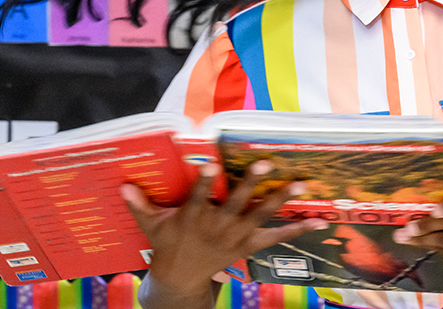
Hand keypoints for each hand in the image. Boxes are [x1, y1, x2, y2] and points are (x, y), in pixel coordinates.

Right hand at [121, 160, 327, 297]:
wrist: (180, 279)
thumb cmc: (166, 245)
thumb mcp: (151, 225)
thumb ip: (140, 204)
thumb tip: (122, 184)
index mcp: (192, 217)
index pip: (197, 196)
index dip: (205, 181)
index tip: (212, 164)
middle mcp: (216, 226)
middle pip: (235, 202)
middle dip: (250, 183)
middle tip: (266, 164)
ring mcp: (235, 236)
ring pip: (260, 216)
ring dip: (281, 200)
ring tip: (301, 184)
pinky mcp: (248, 246)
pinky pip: (277, 237)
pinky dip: (299, 229)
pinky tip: (320, 220)